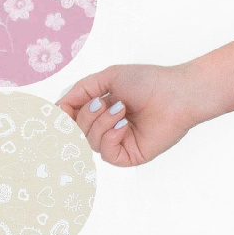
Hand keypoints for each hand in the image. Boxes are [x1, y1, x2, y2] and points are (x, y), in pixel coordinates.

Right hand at [57, 62, 200, 167]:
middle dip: (85, 116)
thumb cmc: (148, 82)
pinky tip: (124, 124)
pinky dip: (110, 136)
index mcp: (101, 110)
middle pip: (76, 132)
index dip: (61, 117)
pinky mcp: (130, 156)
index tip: (60, 110)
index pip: (70, 119)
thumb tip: (57, 108)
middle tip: (103, 102)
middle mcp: (107, 128)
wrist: (176, 93)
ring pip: (89, 142)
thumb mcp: (106, 78)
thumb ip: (79, 91)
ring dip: (101, 123)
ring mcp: (118, 143)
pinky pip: (106, 153)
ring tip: (120, 108)